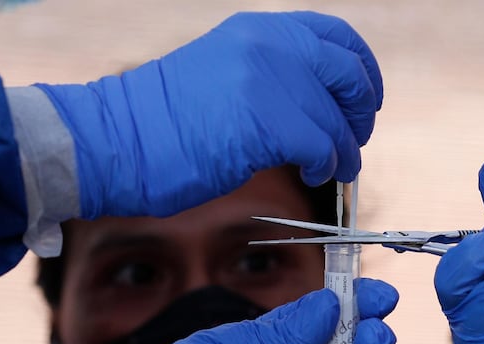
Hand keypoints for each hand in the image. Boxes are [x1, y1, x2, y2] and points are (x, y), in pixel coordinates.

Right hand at [37, 11, 382, 218]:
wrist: (117, 140)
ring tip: (334, 170)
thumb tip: (322, 103)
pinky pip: (321, 147)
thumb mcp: (226, 73)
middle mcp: (268, 44)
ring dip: (345, 152)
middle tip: (355, 141)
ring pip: (337, 119)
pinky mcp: (264, 121)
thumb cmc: (166, 121)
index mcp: (260, 29)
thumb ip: (274, 76)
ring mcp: (266, 79)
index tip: (366, 100)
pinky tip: (313, 175)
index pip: (337, 37)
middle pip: (349, 74)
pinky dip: (326, 166)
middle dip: (361, 113)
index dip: (363, 71)